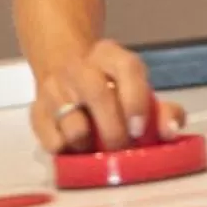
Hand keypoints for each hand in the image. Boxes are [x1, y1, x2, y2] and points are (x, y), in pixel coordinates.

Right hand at [31, 37, 185, 154]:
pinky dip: (68, 151)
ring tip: (96, 146)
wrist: (62, 67)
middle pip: (97, 94)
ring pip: (73, 125)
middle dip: (115, 130)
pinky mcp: (36, 112)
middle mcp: (80, 67)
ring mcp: (54, 88)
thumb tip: (170, 130)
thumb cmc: (110, 88)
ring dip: (90, 144)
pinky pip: (53, 142)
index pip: (127, 68)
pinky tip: (76, 145)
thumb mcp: (139, 89)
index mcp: (109, 55)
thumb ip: (164, 111)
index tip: (140, 129)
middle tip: (122, 149)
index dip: (136, 101)